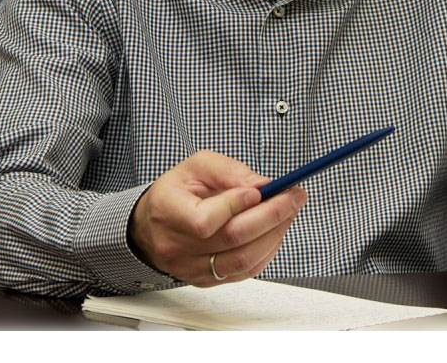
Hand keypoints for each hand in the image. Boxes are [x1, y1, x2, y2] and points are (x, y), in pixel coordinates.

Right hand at [128, 150, 306, 285]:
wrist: (152, 224)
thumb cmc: (176, 192)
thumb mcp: (196, 166)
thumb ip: (228, 170)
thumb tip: (261, 185)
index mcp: (168, 212)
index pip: (205, 221)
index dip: (236, 205)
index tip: (261, 189)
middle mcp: (177, 247)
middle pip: (232, 241)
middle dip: (272, 216)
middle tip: (294, 196)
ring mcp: (192, 269)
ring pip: (243, 260)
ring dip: (275, 234)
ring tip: (289, 211)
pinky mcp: (207, 280)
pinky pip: (244, 271)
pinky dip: (267, 251)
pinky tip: (275, 231)